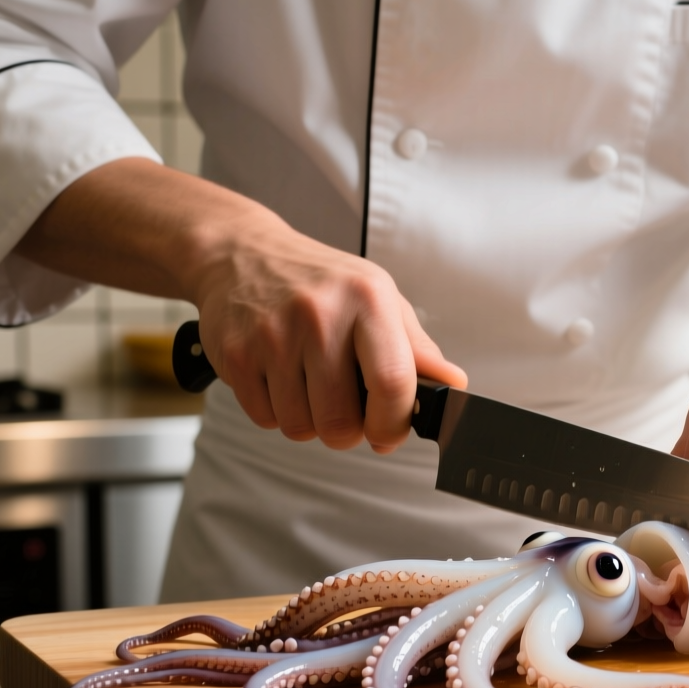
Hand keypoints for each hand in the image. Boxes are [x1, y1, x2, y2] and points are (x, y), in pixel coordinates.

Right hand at [182, 215, 464, 452]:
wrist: (242, 254)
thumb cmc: (319, 281)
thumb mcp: (379, 299)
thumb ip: (417, 349)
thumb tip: (453, 386)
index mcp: (367, 298)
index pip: (392, 383)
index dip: (394, 424)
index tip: (388, 433)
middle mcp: (319, 315)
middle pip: (341, 421)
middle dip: (349, 430)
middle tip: (346, 407)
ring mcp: (272, 335)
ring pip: (301, 427)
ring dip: (311, 421)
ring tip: (311, 386)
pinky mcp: (235, 355)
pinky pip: (266, 418)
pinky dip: (277, 412)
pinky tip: (281, 379)